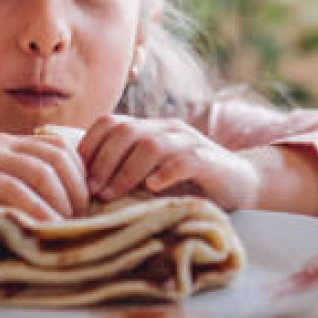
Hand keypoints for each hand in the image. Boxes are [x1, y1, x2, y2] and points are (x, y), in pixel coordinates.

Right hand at [0, 133, 88, 241]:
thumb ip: (21, 189)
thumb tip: (65, 214)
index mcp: (9, 144)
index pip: (62, 149)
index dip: (81, 178)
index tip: (86, 208)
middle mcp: (0, 144)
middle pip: (59, 158)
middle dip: (78, 192)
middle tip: (81, 222)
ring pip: (42, 171)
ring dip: (62, 203)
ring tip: (66, 229)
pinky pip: (15, 190)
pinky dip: (36, 211)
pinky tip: (44, 230)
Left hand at [79, 115, 259, 211]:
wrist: (241, 182)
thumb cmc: (189, 183)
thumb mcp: (152, 174)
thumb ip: (124, 172)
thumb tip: (80, 187)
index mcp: (149, 129)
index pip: (110, 123)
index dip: (89, 146)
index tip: (75, 175)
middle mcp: (166, 129)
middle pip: (125, 131)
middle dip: (103, 162)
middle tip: (91, 190)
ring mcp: (188, 141)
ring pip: (150, 145)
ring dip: (125, 171)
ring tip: (111, 195)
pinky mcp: (208, 159)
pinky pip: (183, 159)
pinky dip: (165, 172)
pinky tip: (152, 188)